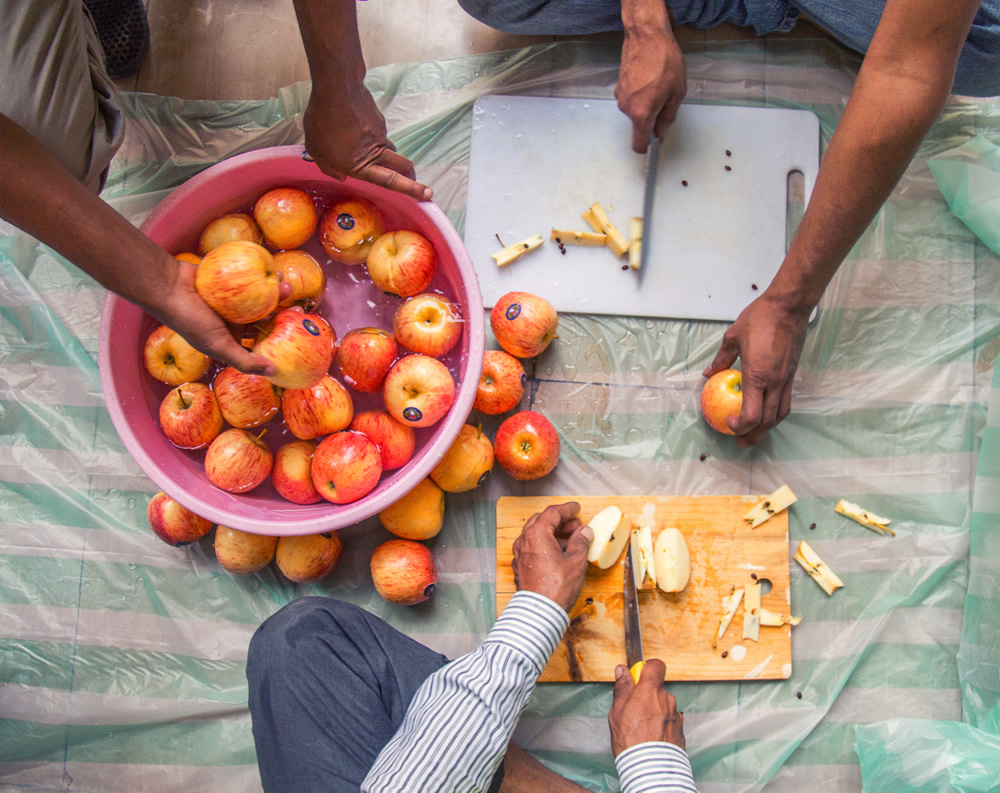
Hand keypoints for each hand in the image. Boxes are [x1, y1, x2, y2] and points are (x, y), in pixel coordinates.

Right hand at [151, 257, 281, 375]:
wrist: (166, 286)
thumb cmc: (188, 320)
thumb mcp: (218, 345)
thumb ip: (244, 361)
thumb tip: (273, 372)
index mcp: (232, 338)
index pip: (262, 340)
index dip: (280, 338)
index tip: (298, 330)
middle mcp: (233, 320)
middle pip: (265, 315)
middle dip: (281, 309)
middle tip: (294, 303)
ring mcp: (231, 299)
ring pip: (259, 294)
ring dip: (273, 288)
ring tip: (283, 281)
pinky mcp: (228, 279)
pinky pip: (248, 275)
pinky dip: (259, 272)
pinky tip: (272, 267)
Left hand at [303, 88, 431, 201]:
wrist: (337, 87)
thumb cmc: (322, 119)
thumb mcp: (315, 149)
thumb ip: (328, 167)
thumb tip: (341, 176)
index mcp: (359, 165)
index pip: (390, 181)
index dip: (411, 189)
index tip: (427, 194)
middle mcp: (375, 153)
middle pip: (403, 166)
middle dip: (411, 177)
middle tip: (413, 181)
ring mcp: (380, 135)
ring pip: (390, 150)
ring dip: (386, 156)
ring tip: (365, 150)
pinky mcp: (380, 121)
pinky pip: (379, 134)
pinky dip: (371, 135)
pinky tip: (355, 127)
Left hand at [511, 502, 592, 612]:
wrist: (540, 611)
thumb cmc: (556, 587)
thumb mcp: (575, 561)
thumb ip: (580, 542)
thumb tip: (584, 532)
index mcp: (536, 534)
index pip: (552, 513)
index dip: (567, 509)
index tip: (577, 509)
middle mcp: (524, 541)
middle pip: (541, 521)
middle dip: (559, 520)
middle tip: (575, 525)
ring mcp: (519, 554)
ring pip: (535, 534)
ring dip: (553, 533)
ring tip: (570, 540)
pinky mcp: (520, 566)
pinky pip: (532, 547)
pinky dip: (545, 544)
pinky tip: (558, 553)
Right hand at [608, 659, 684, 755]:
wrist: (651, 770)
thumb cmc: (631, 741)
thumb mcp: (617, 713)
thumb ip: (622, 689)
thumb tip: (622, 671)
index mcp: (650, 692)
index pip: (656, 666)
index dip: (648, 669)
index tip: (639, 677)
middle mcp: (667, 700)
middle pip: (658, 689)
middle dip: (648, 697)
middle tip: (635, 712)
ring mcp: (676, 715)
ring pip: (664, 706)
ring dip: (657, 712)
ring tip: (644, 729)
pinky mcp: (681, 730)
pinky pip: (670, 721)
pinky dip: (663, 725)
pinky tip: (653, 737)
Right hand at [615, 18, 685, 152]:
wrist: (647, 37)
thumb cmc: (664, 61)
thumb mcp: (677, 93)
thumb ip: (668, 117)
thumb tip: (662, 133)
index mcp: (642, 114)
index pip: (638, 144)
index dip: (646, 149)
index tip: (652, 149)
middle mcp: (628, 108)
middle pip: (639, 125)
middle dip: (651, 118)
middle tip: (665, 100)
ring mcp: (621, 97)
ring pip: (635, 110)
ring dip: (646, 103)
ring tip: (657, 84)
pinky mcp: (619, 86)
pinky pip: (631, 97)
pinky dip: (640, 93)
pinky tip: (649, 78)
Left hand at [703, 291, 810, 446]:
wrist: (789, 306)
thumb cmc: (760, 318)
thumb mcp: (733, 337)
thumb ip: (721, 359)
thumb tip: (709, 373)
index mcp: (757, 375)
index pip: (752, 415)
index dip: (739, 426)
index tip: (728, 423)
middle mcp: (775, 382)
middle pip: (768, 421)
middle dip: (753, 436)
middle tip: (740, 442)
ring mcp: (786, 379)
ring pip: (780, 414)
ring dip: (766, 428)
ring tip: (754, 433)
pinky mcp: (792, 374)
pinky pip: (786, 401)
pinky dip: (775, 413)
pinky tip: (766, 413)